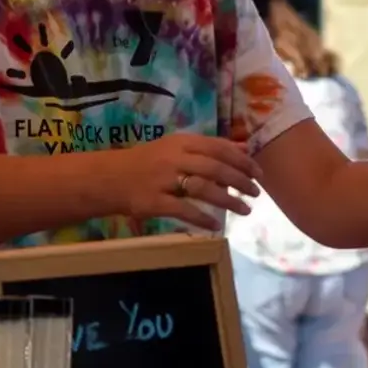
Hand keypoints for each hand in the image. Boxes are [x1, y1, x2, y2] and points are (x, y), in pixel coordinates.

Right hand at [113, 133, 264, 232]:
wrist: (109, 178)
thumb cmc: (148, 163)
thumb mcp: (178, 148)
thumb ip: (210, 147)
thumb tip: (245, 148)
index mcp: (181, 142)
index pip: (218, 147)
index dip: (241, 160)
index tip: (258, 172)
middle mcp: (173, 158)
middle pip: (215, 167)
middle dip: (240, 181)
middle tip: (256, 193)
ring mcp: (163, 180)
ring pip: (203, 189)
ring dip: (228, 201)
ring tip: (245, 210)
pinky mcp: (153, 202)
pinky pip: (183, 210)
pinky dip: (202, 218)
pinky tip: (216, 225)